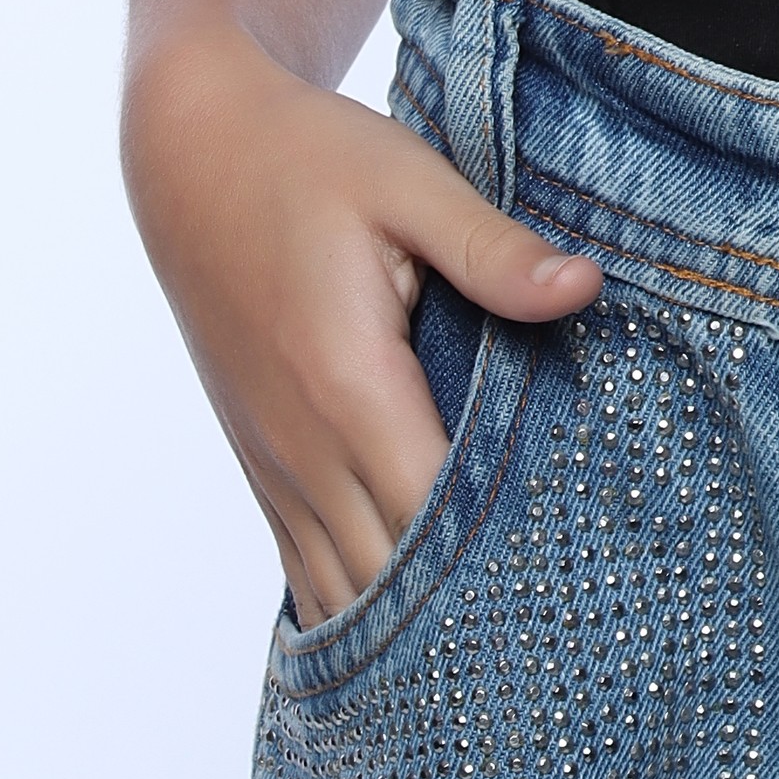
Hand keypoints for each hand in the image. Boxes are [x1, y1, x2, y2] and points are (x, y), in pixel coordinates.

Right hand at [124, 21, 599, 628]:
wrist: (194, 154)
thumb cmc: (308, 159)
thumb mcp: (408, 180)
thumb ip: (492, 248)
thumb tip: (584, 287)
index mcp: (349, 385)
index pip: (434, 517)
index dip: (503, 547)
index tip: (576, 550)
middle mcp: (304, 447)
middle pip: (392, 577)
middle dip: (470, 598)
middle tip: (559, 600)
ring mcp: (275, 465)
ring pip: (342, 591)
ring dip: (411, 613)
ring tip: (499, 623)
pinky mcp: (262, 462)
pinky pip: (305, 569)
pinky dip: (358, 598)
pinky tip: (413, 616)